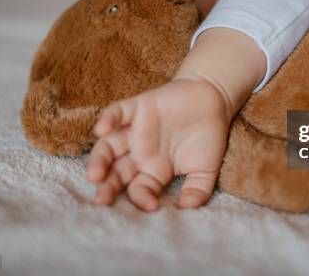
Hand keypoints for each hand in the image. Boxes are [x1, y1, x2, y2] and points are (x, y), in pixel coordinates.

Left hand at [86, 75, 229, 210]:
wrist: (214, 99)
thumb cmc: (208, 135)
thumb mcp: (206, 169)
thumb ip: (197, 190)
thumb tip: (187, 210)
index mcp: (154, 170)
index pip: (139, 189)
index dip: (142, 199)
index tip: (152, 206)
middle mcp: (140, 152)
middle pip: (116, 172)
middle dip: (107, 186)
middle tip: (101, 200)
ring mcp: (136, 130)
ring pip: (108, 146)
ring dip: (99, 160)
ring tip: (95, 174)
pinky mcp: (137, 108)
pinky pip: (117, 113)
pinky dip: (108, 119)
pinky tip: (101, 130)